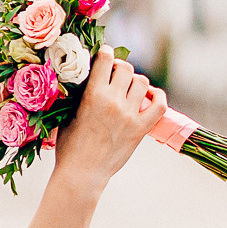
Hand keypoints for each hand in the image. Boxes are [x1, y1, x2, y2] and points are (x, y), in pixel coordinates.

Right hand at [50, 56, 167, 197]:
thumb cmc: (69, 147)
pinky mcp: (140, 129)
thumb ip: (80, 96)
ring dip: (136, 81)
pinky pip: (159, 105)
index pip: (105, 60)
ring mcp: (130, 116)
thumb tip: (88, 78)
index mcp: (93, 96)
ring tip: (129, 88)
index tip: (104, 54)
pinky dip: (158, 96)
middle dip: (120, 67)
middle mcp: (114, 102)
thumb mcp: (67, 116)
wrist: (82, 174)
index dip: (105, 53)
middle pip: (126, 68)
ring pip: (142, 83)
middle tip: (115, 74)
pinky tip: (151, 96)